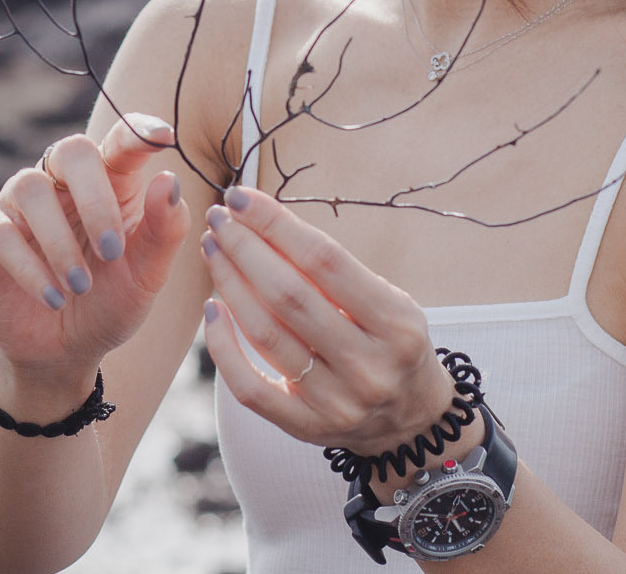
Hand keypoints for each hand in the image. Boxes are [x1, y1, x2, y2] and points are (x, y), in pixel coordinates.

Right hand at [0, 114, 189, 382]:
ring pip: (30, 188)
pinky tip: (52, 298)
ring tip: (79, 287)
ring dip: (59, 242)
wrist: (63, 352)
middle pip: (71, 151)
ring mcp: (18, 203)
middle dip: (95, 198)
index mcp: (109, 183)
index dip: (138, 132)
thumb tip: (168, 179)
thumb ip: (164, 230)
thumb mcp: (146, 276)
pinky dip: (28, 267)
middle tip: (112, 251)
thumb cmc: (110, 302)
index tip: (164, 136)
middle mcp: (61, 182)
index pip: (121, 142)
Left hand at [198, 185, 460, 462]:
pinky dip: (223, 348)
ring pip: (266, 336)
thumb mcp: (388, 301)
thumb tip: (264, 223)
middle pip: (289, 296)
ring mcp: (337, 402)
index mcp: (396, 324)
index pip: (325, 261)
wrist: (413, 419)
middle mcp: (368, 366)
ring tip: (213, 250)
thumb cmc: (391, 342)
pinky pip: (250, 388)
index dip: (277, 225)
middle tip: (218, 218)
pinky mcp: (306, 427)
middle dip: (245, 248)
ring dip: (230, 285)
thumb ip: (335, 273)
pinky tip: (212, 309)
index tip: (241, 197)